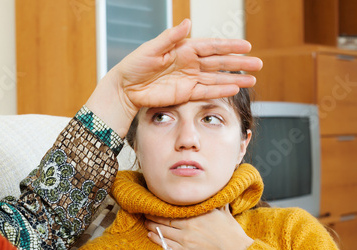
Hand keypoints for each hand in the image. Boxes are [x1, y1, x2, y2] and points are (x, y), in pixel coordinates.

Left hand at [86, 19, 262, 136]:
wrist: (125, 88)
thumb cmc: (135, 65)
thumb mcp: (151, 48)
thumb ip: (170, 37)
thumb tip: (187, 23)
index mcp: (184, 49)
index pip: (212, 46)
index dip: (229, 46)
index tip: (247, 46)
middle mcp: (190, 63)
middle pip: (219, 62)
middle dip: (239, 63)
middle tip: (258, 64)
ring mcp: (189, 79)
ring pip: (216, 78)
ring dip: (234, 79)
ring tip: (252, 79)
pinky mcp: (185, 94)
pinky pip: (206, 92)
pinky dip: (220, 91)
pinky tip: (234, 89)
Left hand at [145, 205, 253, 249]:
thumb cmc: (232, 233)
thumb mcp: (223, 212)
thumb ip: (215, 202)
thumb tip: (215, 190)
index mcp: (197, 214)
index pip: (174, 208)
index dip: (162, 206)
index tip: (155, 203)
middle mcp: (190, 225)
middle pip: (165, 218)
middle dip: (153, 215)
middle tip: (146, 212)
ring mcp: (186, 239)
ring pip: (164, 231)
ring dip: (152, 226)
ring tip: (146, 222)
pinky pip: (167, 244)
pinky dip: (157, 239)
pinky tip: (150, 235)